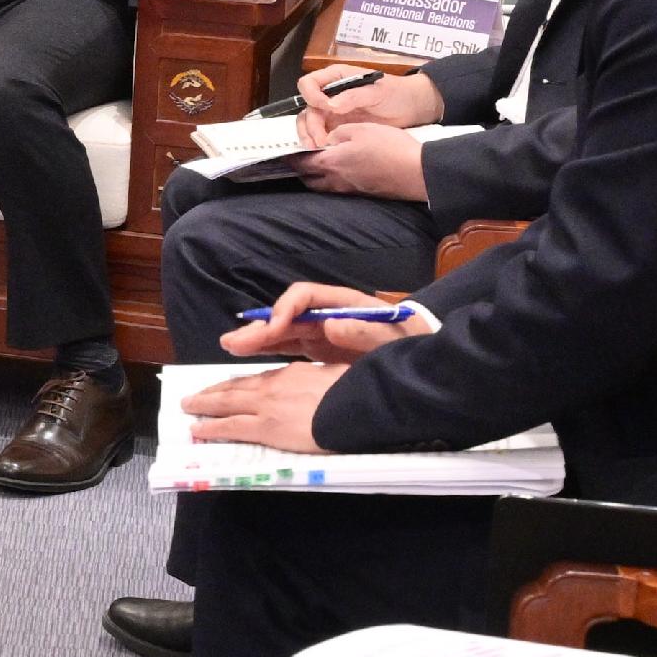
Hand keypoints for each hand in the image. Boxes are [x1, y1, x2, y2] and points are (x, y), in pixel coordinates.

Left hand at [185, 357, 344, 452]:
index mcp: (292, 373)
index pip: (258, 379)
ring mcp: (267, 405)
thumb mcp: (337, 378)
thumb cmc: (354, 394)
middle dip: (212, 392)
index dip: (239, 384)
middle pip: (235, 387)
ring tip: (188, 407)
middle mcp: (274, 386)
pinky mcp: (265, 426)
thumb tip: (322, 386)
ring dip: (204, 404)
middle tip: (194, 397)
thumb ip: (322, 381)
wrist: (355, 407)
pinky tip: (198, 429)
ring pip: (227, 403)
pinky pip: (231, 426)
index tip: (226, 387)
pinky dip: (211, 426)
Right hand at [220, 281, 420, 363]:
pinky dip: (268, 350)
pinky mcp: (321, 348)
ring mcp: (322, 331)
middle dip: (261, 326)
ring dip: (257, 338)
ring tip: (230, 346)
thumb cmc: (412, 342)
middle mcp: (327, 313)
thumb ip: (366, 332)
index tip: (275, 327)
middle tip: (234, 341)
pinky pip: (289, 346)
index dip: (285, 308)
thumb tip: (332, 324)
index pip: (304, 296)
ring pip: (283, 331)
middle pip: (287, 314)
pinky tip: (248, 355)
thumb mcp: (395, 337)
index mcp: (344, 303)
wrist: (426, 359)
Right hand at [294, 63, 441, 144]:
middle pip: (306, 107)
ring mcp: (332, 111)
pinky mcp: (338, 126)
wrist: (412, 107)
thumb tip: (330, 105)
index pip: (309, 83)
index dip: (312, 96)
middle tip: (320, 141)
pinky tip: (325, 151)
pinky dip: (318, 142)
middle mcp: (329, 94)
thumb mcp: (376, 91)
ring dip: (309, 136)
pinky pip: (321, 134)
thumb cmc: (396, 93)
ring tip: (318, 149)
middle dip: (310, 125)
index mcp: (336, 78)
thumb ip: (353, 96)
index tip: (326, 109)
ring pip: (309, 122)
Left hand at [302, 122, 429, 203]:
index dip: (291, 157)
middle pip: (309, 179)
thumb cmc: (389, 147)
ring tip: (320, 163)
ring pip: (324, 186)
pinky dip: (333, 180)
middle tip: (301, 157)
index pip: (301, 163)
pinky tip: (342, 169)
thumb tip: (328, 139)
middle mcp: (336, 181)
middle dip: (302, 169)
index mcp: (331, 163)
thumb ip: (337, 133)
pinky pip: (339, 189)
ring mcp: (350, 190)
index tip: (286, 151)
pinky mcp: (363, 194)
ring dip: (317, 176)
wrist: (417, 172)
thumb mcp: (360, 129)